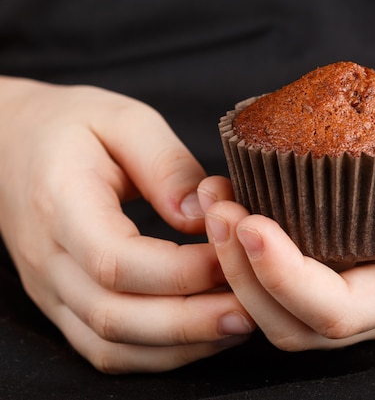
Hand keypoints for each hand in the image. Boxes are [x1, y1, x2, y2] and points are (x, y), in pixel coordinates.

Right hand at [0, 77, 253, 372]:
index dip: (182, 271)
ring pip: (112, 345)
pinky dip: (159, 354)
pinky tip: (204, 335)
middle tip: (251, 311)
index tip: (233, 259)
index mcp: (59, 203)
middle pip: (115, 316)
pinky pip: (107, 349)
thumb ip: (167, 165)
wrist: (13, 145)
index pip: (116, 260)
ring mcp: (51, 289)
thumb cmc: (72, 127)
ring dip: (181, 345)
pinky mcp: (64, 304)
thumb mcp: (125, 120)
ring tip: (239, 324)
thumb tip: (204, 217)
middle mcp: (48, 259)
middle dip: (191, 322)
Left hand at [201, 122, 374, 349]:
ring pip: (279, 314)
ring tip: (213, 204)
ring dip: (235, 267)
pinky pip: (282, 289)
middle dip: (244, 274)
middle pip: (294, 323)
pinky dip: (246, 257)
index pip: (338, 310)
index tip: (249, 222)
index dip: (286, 277)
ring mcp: (357, 299)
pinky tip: (230, 207)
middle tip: (217, 209)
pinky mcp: (341, 278)